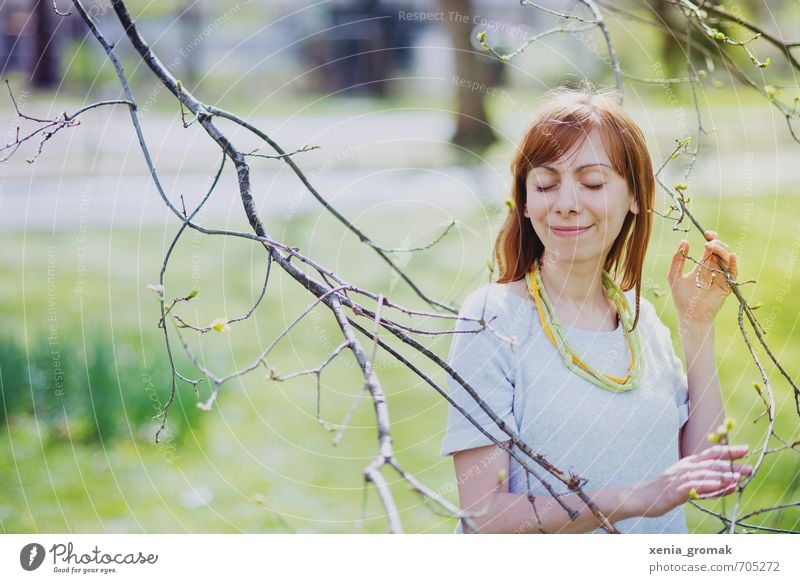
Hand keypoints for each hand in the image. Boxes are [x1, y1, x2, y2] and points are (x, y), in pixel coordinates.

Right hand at [630, 444, 751, 517]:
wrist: (640, 496)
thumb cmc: (664, 490)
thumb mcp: (685, 482)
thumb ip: (706, 481)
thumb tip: (730, 483)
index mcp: (688, 463)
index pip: (711, 454)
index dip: (728, 450)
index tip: (746, 448)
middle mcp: (685, 468)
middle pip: (711, 464)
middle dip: (732, 465)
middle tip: (750, 468)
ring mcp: (679, 479)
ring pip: (704, 474)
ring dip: (722, 475)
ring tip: (738, 477)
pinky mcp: (674, 492)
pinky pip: (693, 487)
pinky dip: (706, 485)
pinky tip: (718, 486)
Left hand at [668, 230, 737, 325]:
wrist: (690, 316)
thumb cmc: (681, 298)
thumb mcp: (674, 275)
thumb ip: (677, 259)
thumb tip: (685, 241)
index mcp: (703, 265)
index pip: (711, 247)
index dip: (711, 238)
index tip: (706, 233)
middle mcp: (714, 269)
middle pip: (721, 250)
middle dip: (716, 242)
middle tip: (708, 242)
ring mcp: (721, 276)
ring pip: (728, 258)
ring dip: (722, 250)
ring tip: (711, 247)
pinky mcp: (727, 285)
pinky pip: (733, 272)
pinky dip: (733, 264)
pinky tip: (730, 257)